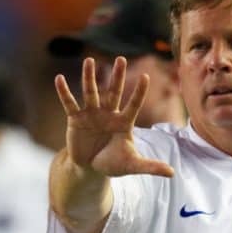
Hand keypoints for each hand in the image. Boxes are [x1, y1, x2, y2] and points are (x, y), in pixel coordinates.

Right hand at [55, 57, 173, 177]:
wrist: (90, 167)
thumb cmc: (113, 163)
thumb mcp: (132, 165)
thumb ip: (150, 166)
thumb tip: (172, 173)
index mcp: (124, 122)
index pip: (134, 104)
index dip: (139, 92)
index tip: (146, 76)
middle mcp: (108, 114)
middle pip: (114, 92)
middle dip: (117, 77)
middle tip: (121, 59)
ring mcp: (92, 114)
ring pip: (91, 93)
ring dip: (89, 77)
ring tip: (89, 60)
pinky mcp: (76, 119)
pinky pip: (70, 103)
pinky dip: (64, 92)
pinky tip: (59, 78)